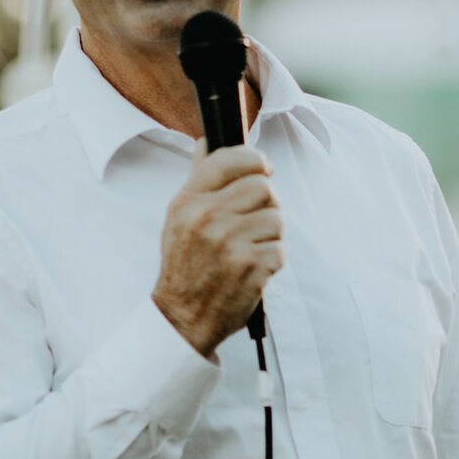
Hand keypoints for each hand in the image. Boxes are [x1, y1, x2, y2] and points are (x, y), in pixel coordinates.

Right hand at [152, 145, 281, 355]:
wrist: (183, 317)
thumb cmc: (184, 264)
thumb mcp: (178, 218)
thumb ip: (197, 179)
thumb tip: (205, 142)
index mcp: (188, 201)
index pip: (229, 159)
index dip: (254, 159)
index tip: (263, 168)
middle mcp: (207, 218)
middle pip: (263, 186)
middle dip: (266, 203)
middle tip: (255, 220)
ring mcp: (229, 243)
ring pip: (276, 219)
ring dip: (270, 235)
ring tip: (250, 248)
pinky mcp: (250, 267)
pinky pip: (280, 250)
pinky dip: (271, 261)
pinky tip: (252, 269)